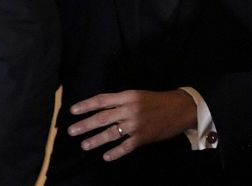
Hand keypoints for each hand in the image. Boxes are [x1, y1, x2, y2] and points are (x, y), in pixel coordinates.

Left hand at [68, 89, 196, 161]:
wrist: (180, 109)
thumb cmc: (158, 101)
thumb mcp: (138, 95)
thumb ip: (121, 102)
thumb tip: (101, 109)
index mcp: (128, 96)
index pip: (102, 100)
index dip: (86, 105)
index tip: (73, 111)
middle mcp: (130, 109)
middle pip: (102, 118)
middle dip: (85, 125)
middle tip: (71, 131)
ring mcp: (136, 125)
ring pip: (111, 133)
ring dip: (96, 140)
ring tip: (84, 145)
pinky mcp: (143, 138)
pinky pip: (125, 147)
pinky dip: (115, 153)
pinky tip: (106, 156)